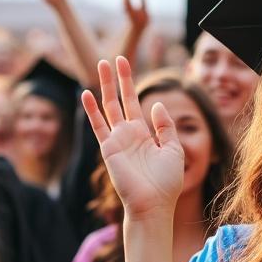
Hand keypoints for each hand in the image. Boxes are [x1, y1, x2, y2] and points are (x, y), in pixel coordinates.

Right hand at [81, 57, 184, 220]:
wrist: (153, 204)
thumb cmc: (166, 182)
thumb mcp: (174, 149)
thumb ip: (165, 126)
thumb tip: (155, 104)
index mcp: (145, 133)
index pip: (136, 103)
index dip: (133, 85)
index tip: (130, 66)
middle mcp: (129, 134)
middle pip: (121, 99)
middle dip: (119, 78)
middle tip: (117, 57)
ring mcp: (117, 139)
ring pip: (109, 106)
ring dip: (106, 85)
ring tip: (103, 63)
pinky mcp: (109, 148)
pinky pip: (98, 125)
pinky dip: (92, 109)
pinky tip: (87, 93)